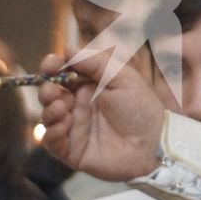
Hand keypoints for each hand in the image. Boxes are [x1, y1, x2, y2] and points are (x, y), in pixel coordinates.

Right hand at [39, 48, 164, 181]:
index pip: (61, 74)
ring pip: (48, 118)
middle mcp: (77, 107)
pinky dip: (51, 134)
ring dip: (48, 111)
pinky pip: (53, 144)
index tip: (50, 65)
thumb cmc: (141, 108)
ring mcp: (74, 129)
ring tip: (60, 107)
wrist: (154, 143)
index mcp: (87, 87)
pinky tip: (62, 126)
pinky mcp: (72, 152)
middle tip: (51, 89)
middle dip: (46, 90)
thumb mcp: (122, 78)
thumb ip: (96, 63)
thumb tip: (67, 48)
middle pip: (50, 95)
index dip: (52, 67)